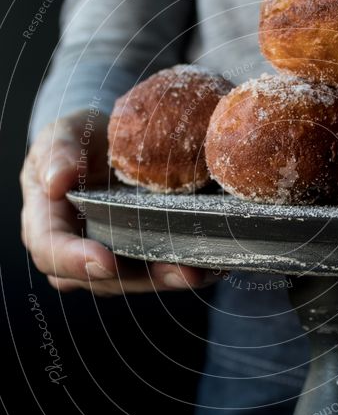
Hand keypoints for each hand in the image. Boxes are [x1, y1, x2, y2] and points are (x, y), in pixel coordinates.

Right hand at [20, 110, 209, 294]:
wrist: (107, 143)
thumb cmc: (78, 140)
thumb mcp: (64, 134)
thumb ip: (57, 152)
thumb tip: (56, 181)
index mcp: (45, 222)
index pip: (51, 251)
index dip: (76, 261)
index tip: (105, 261)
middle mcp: (76, 251)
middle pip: (102, 278)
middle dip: (142, 278)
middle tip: (178, 271)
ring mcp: (109, 259)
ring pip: (136, 280)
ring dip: (170, 279)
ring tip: (202, 271)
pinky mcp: (139, 258)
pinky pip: (159, 270)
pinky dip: (187, 270)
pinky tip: (214, 265)